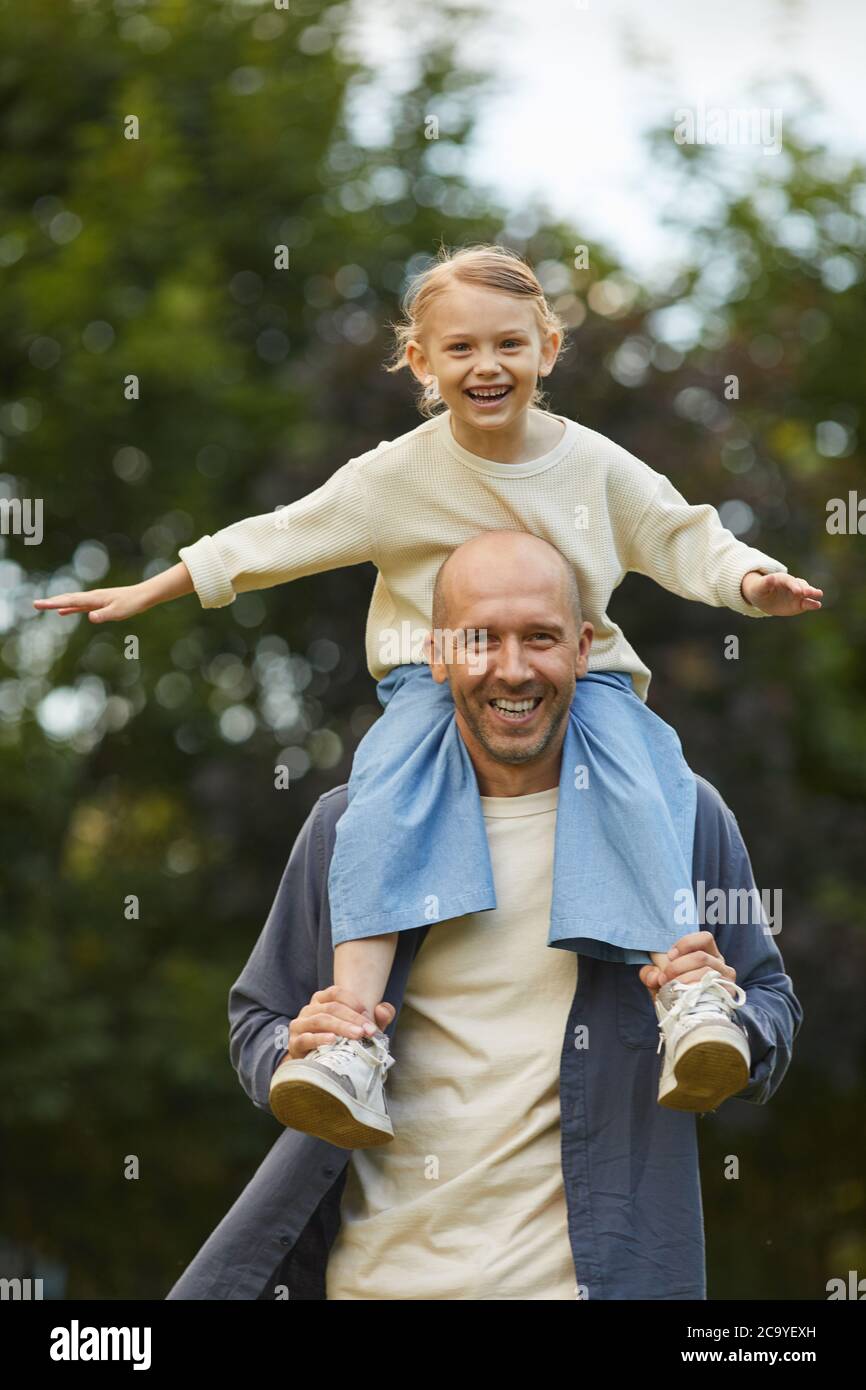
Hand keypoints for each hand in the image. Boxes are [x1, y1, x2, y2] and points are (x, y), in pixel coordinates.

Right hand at [32, 583, 150, 621]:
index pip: (69, 601)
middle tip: (35, 604)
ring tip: (45, 606)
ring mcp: (94, 600)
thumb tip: (89, 616)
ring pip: (71, 601)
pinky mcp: (98, 604)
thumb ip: (104, 615)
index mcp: (93, 599)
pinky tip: (63, 612)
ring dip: (58, 604)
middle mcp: (91, 597)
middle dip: (51, 602)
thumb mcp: (118, 612)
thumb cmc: (132, 604)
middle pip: (67, 599)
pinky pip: (79, 606)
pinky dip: (69, 608)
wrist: (142, 596)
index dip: (53, 603)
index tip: (39, 604)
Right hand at [284, 986, 395, 1059]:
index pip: (336, 992)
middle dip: (352, 1018)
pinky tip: (332, 1040)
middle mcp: (309, 1009)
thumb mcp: (362, 1029)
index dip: (353, 1001)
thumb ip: (377, 1018)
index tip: (367, 1014)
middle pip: (331, 1008)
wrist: (317, 1065)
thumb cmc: (341, 1043)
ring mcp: (300, 1025)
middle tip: (368, 1031)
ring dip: (341, 1027)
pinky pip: (305, 1038)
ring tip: (357, 1036)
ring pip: (320, 1020)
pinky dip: (319, 1039)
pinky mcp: (294, 1043)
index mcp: (323, 1000)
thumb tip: (383, 1010)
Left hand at [639, 931, 738, 998]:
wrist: (687, 1021)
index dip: (686, 944)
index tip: (669, 956)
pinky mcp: (727, 995)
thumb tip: (654, 976)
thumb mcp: (660, 980)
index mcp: (707, 954)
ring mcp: (725, 980)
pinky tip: (683, 997)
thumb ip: (651, 974)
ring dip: (683, 980)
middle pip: (701, 957)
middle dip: (677, 967)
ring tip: (671, 989)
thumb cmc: (675, 994)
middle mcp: (720, 965)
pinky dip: (693, 991)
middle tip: (663, 978)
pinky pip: (710, 989)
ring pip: (705, 972)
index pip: (705, 938)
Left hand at [740, 571, 821, 614]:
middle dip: (805, 588)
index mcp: (782, 579)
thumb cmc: (760, 590)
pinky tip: (817, 605)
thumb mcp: (759, 587)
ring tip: (818, 595)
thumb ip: (766, 583)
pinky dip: (812, 604)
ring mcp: (797, 594)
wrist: (763, 598)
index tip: (797, 591)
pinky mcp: (799, 604)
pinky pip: (806, 604)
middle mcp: (792, 585)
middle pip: (801, 585)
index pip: (789, 581)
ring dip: (812, 593)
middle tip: (808, 592)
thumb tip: (771, 577)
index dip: (793, 586)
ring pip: (807, 592)